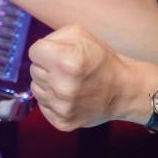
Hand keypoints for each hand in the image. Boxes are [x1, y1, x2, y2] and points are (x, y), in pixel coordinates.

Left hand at [27, 24, 146, 130]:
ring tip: (68, 82)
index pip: (34, 52)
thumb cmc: (102, 60)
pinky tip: (69, 96)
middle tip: (67, 68)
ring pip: (36, 89)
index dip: (46, 49)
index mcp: (67, 61)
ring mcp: (62, 108)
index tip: (58, 53)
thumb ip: (55, 38)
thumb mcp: (82, 35)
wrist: (122, 91)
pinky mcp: (62, 123)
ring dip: (48, 84)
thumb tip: (38, 51)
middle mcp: (62, 87)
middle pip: (34, 70)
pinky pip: (43, 106)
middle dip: (47, 66)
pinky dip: (52, 100)